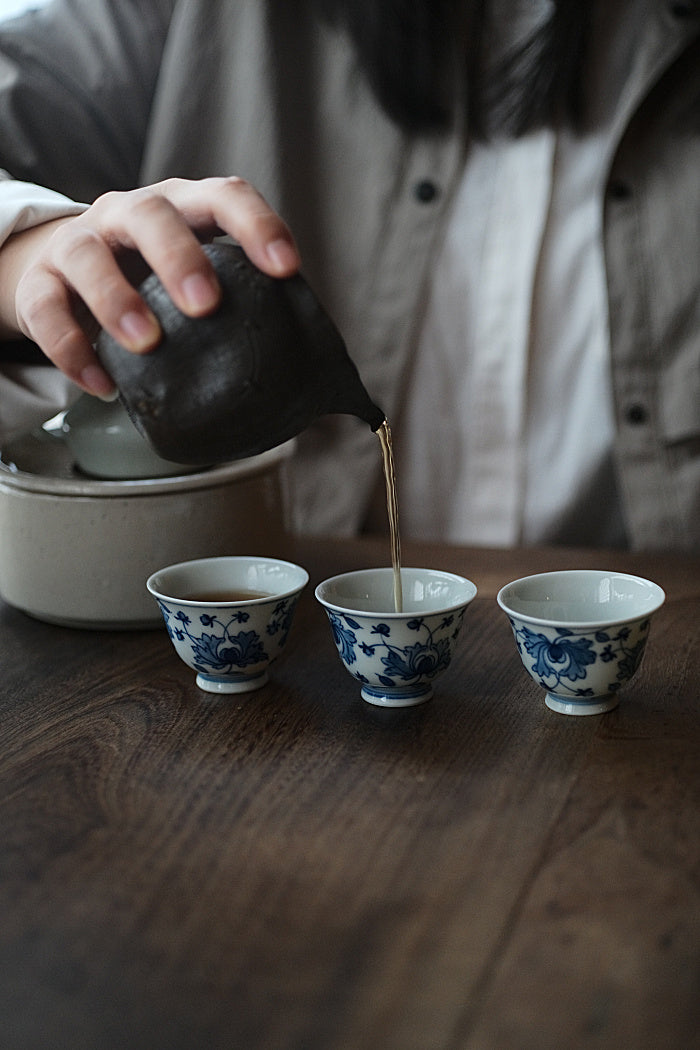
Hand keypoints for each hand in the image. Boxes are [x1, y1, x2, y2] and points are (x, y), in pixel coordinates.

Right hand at [0, 176, 299, 395]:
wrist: (62, 274)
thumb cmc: (150, 281)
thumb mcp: (194, 278)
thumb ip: (239, 305)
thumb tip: (309, 370)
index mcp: (182, 208)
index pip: (224, 197)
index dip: (257, 227)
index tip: (285, 269)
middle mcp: (128, 214)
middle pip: (152, 214)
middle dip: (181, 258)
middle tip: (206, 306)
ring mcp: (79, 243)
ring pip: (89, 255)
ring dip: (117, 299)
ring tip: (145, 343)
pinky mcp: (38, 283)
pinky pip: (46, 309)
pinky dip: (70, 348)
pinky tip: (100, 384)